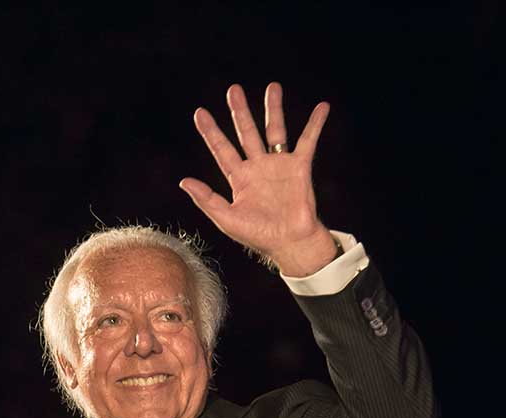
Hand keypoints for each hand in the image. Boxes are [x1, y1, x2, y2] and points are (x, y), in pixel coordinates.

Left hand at [179, 83, 334, 276]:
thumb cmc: (258, 235)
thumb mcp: (226, 218)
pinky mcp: (300, 167)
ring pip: (275, 130)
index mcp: (239, 179)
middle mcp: (258, 167)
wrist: (290, 243)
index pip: (221, 149)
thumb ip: (206, 199)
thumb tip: (183, 181)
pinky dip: (315, 124)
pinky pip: (308, 141)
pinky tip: (322, 107)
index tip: (200, 112)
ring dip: (273, 108)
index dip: (211, 131)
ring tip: (273, 87)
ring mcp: (279, 165)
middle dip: (239, 111)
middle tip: (233, 90)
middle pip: (246, 132)